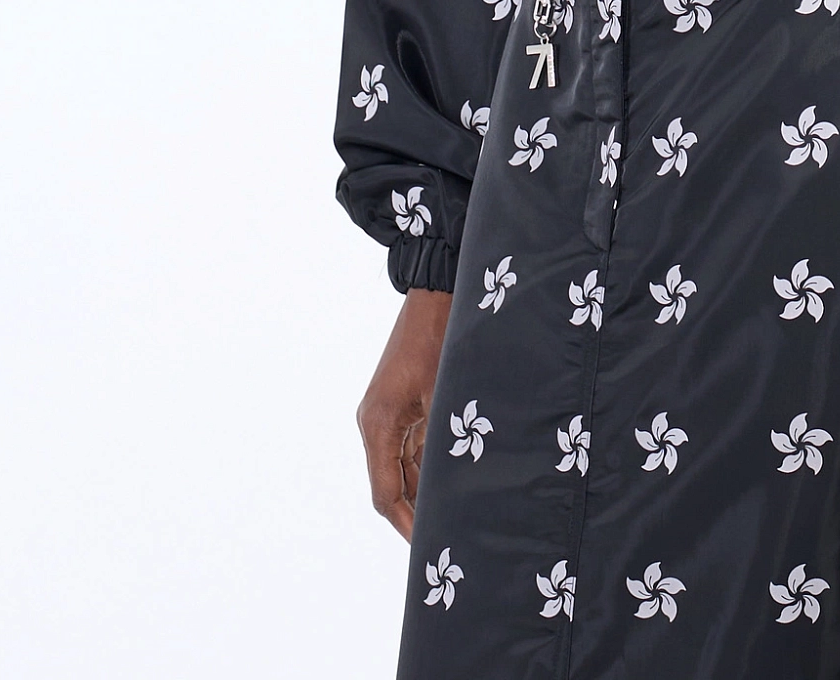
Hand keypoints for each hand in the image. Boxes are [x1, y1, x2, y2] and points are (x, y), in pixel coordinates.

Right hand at [356, 287, 452, 539]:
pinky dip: (429, 466)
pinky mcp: (404, 405)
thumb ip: (446, 441)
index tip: (427, 546)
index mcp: (379, 425)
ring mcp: (389, 414)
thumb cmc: (440, 340)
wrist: (436, 294)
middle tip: (444, 539)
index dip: (405, 523)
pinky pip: (412, 447)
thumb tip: (462, 485)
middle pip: (392, 484)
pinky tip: (453, 482)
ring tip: (453, 516)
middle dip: (415, 512)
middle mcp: (377, 424)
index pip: (386, 493)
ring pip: (403, 468)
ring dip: (423, 490)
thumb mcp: (445, 393)